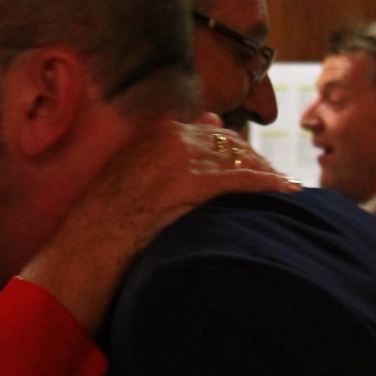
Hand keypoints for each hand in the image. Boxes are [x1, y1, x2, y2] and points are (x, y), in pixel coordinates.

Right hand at [21, 121, 300, 330]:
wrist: (85, 254)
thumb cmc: (103, 228)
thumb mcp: (129, 179)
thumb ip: (165, 156)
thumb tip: (210, 122)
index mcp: (155, 133)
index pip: (213, 133)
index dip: (237, 154)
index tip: (254, 171)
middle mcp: (170, 137)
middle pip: (232, 144)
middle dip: (256, 164)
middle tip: (278, 185)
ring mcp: (181, 158)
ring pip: (241, 160)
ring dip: (267, 177)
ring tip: (289, 194)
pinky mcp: (192, 182)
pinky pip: (243, 180)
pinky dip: (270, 187)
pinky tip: (290, 196)